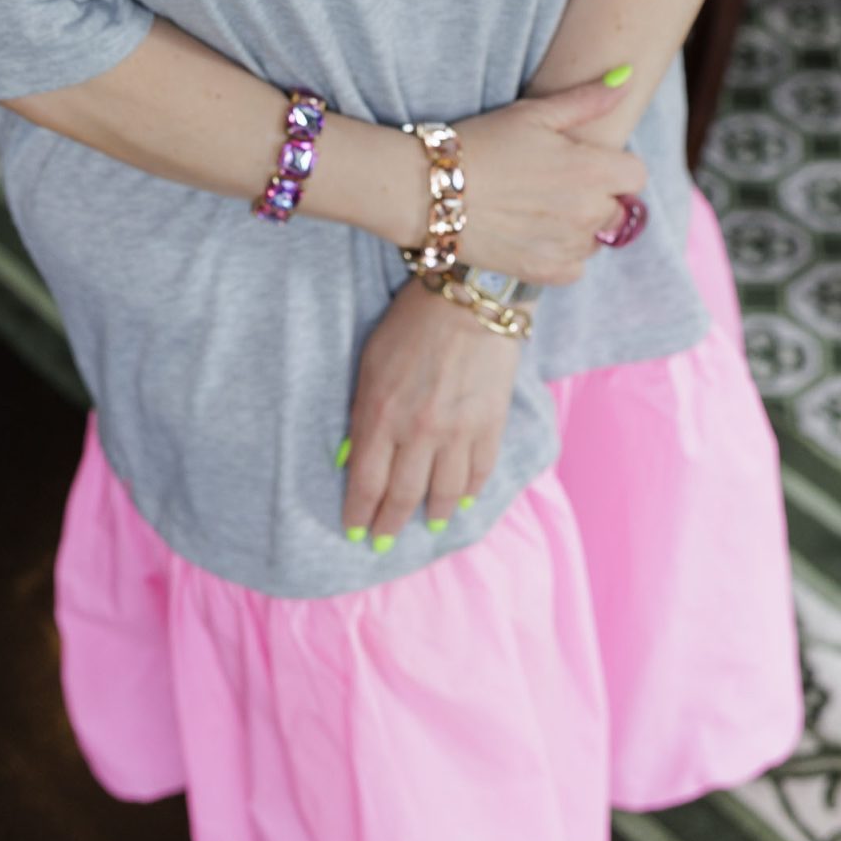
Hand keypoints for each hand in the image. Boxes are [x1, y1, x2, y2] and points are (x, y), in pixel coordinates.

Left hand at [341, 281, 519, 543]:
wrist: (470, 298)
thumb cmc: (410, 324)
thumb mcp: (370, 364)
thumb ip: (360, 414)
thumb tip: (350, 459)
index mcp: (381, 415)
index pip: (366, 482)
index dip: (359, 513)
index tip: (355, 531)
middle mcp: (419, 432)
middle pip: (401, 496)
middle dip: (389, 524)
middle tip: (383, 543)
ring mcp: (458, 433)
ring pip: (442, 493)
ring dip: (430, 515)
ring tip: (424, 526)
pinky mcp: (490, 426)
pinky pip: (479, 473)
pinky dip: (468, 493)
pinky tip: (460, 501)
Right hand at [452, 79, 646, 286]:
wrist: (430, 191)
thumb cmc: (482, 144)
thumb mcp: (534, 113)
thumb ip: (587, 100)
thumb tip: (626, 78)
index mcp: (592, 170)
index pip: (636, 176)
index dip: (615, 167)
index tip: (587, 162)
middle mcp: (587, 214)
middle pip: (619, 211)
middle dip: (597, 197)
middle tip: (556, 184)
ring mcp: (566, 247)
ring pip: (596, 241)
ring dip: (579, 228)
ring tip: (538, 208)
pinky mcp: (544, 273)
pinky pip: (574, 268)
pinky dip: (560, 254)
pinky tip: (532, 233)